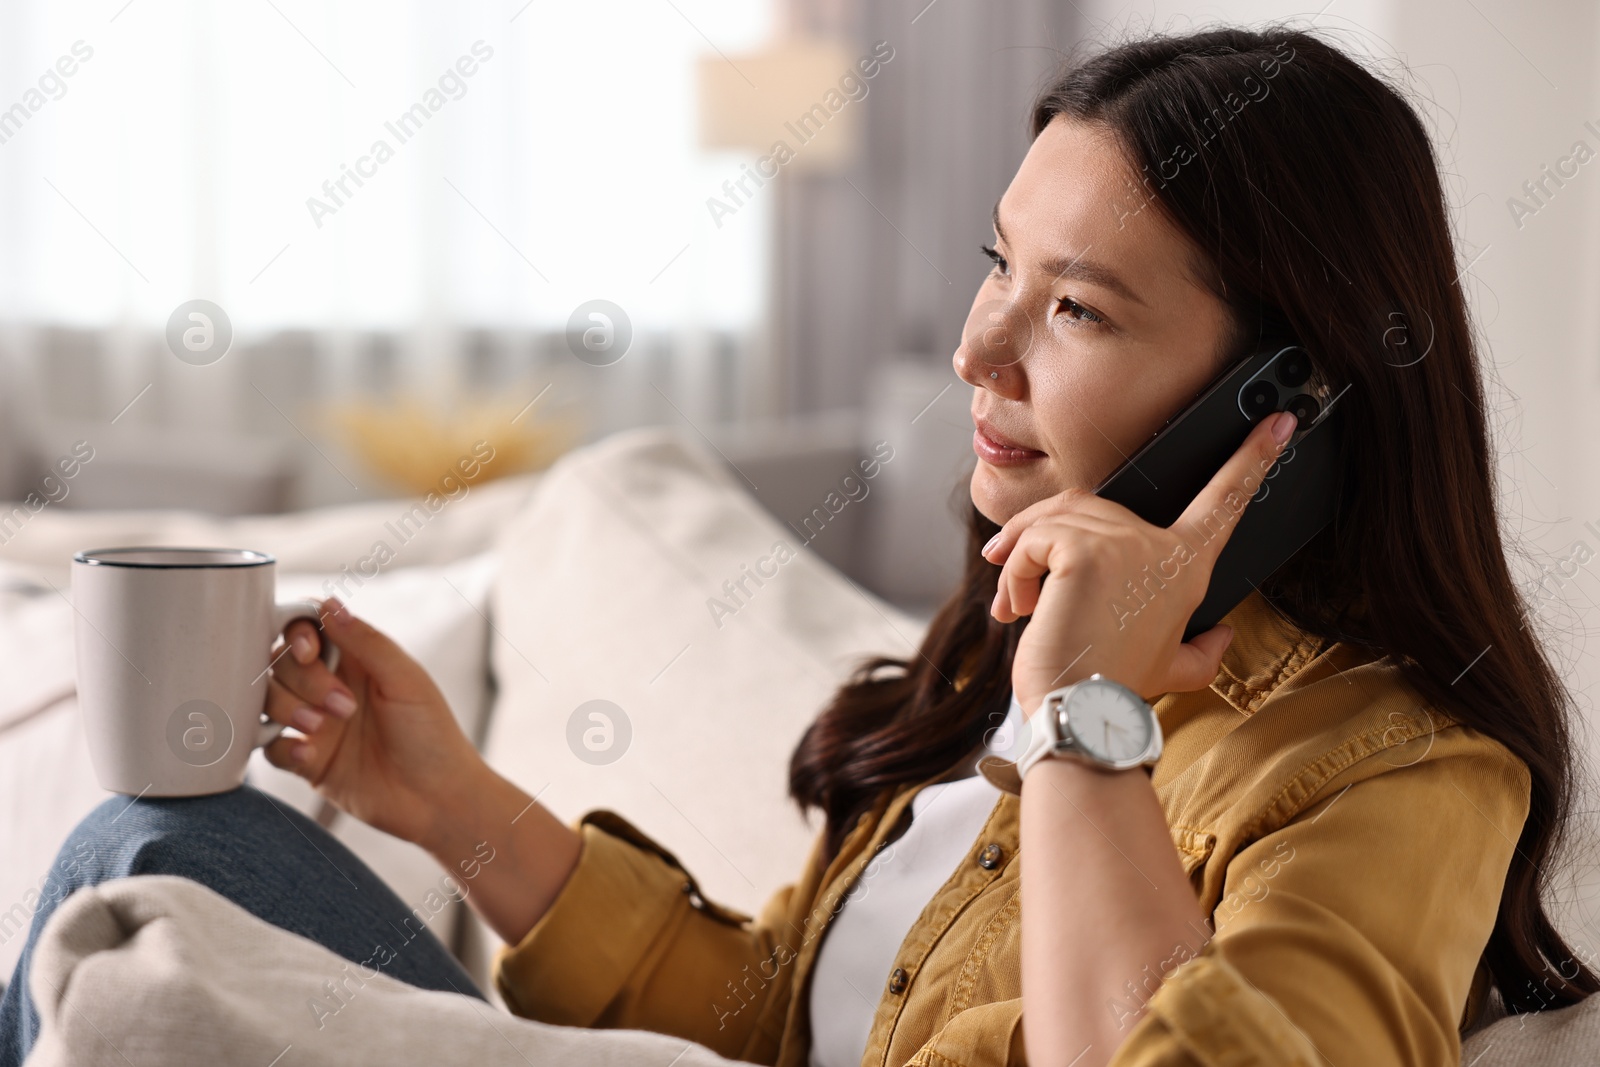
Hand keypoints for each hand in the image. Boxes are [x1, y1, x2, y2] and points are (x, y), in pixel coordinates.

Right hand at [264, 597, 485, 850]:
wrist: (437, 800)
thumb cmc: (433, 735)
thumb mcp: (406, 680)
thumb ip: (366, 642)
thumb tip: (329, 604)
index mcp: (356, 659)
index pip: (307, 628)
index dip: (297, 634)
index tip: (310, 652)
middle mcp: (330, 686)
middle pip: (281, 662)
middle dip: (302, 680)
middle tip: (343, 707)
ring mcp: (315, 723)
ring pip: (269, 700)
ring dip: (287, 709)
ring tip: (321, 728)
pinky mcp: (308, 761)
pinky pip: (271, 748)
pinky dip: (283, 748)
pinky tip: (309, 757)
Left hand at [986, 411, 1295, 712]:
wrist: (1080, 713)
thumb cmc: (1115, 689)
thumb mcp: (1171, 669)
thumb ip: (1203, 650)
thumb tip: (1226, 638)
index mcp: (1187, 567)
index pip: (1225, 501)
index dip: (1252, 459)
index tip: (1276, 422)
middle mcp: (1162, 546)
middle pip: (1091, 505)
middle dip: (1041, 536)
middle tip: (1011, 579)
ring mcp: (1125, 543)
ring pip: (1054, 518)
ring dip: (1021, 558)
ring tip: (1016, 604)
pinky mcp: (1085, 550)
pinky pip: (1034, 539)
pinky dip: (1013, 571)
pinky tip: (1018, 607)